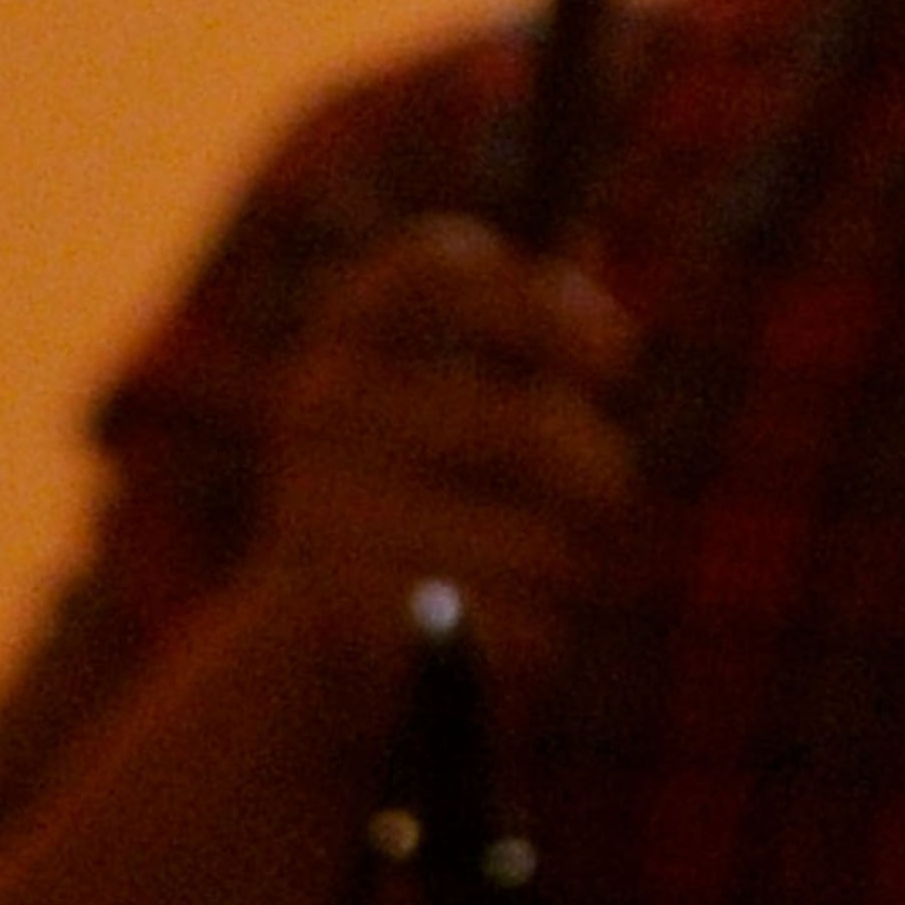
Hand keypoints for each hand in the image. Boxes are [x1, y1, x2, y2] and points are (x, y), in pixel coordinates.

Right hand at [249, 211, 634, 708]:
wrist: (285, 666)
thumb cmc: (397, 516)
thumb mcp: (445, 412)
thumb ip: (517, 338)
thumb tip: (588, 238)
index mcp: (342, 347)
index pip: (445, 271)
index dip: (547, 305)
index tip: (619, 356)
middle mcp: (325, 416)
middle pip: (535, 435)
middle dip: (596, 470)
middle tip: (606, 489)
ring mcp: (330, 518)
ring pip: (543, 545)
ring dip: (563, 570)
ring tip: (525, 586)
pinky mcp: (354, 619)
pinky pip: (516, 624)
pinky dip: (535, 643)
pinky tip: (506, 643)